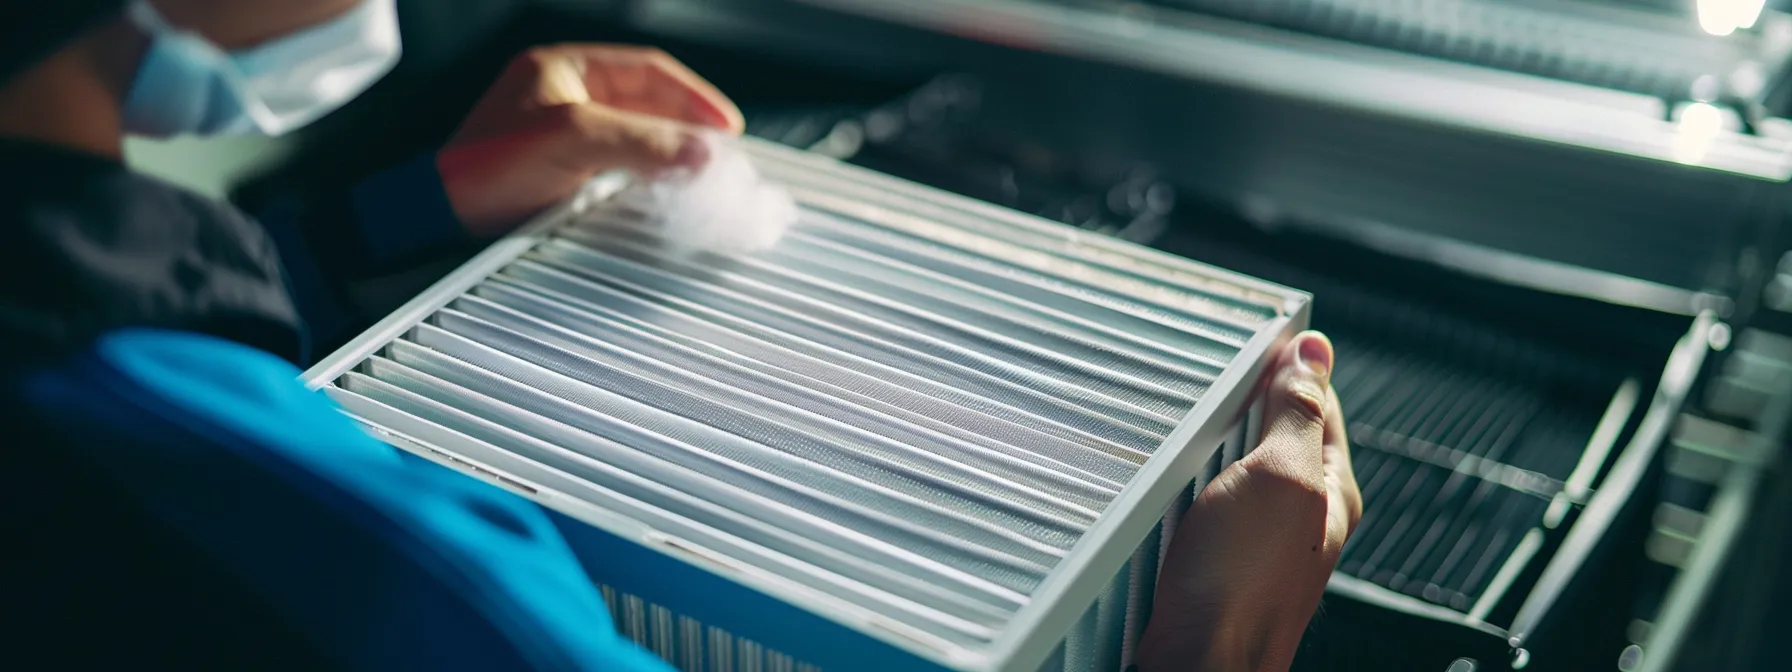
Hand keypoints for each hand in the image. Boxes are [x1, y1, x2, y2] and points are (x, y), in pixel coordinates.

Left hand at [437, 44, 743, 235]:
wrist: (440, 216)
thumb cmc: (485, 167)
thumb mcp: (571, 141)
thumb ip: (640, 141)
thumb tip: (701, 151)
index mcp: (563, 69)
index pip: (647, 70)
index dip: (693, 96)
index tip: (725, 126)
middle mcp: (566, 94)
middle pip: (648, 102)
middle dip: (688, 125)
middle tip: (723, 152)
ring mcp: (565, 132)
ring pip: (638, 132)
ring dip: (672, 150)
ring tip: (703, 170)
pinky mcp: (564, 168)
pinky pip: (623, 161)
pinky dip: (651, 171)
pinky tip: (666, 186)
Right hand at [1136, 331, 1362, 671]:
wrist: (1199, 664)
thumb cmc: (1242, 586)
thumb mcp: (1280, 477)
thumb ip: (1297, 413)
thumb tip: (1314, 351)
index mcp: (1330, 490)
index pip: (1321, 403)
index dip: (1293, 364)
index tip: (1258, 335)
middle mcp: (1303, 518)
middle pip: (1279, 434)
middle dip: (1248, 400)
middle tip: (1214, 372)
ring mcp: (1261, 544)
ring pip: (1241, 468)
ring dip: (1213, 440)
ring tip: (1186, 418)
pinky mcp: (1221, 565)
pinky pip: (1210, 503)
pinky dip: (1192, 480)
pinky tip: (1170, 480)